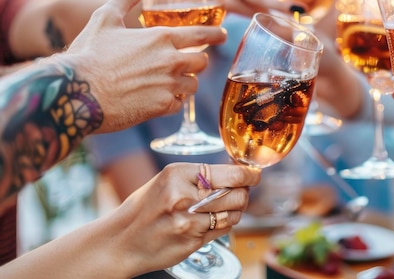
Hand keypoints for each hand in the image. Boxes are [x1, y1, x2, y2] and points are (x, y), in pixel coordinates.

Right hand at [0, 163, 260, 277]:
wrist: (122, 241)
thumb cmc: (146, 206)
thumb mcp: (168, 179)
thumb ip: (199, 174)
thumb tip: (236, 168)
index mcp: (178, 175)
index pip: (228, 173)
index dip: (248, 173)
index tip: (255, 173)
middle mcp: (184, 198)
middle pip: (237, 193)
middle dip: (246, 190)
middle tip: (244, 187)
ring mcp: (189, 222)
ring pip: (234, 213)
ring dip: (238, 207)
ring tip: (229, 202)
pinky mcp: (193, 242)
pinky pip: (224, 229)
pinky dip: (226, 221)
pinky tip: (216, 217)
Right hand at [55, 0, 226, 132]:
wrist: (74, 92)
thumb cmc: (88, 53)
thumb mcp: (104, 19)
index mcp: (161, 37)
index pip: (201, 35)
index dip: (215, 35)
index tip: (222, 36)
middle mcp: (171, 60)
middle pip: (202, 62)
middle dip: (196, 62)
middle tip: (187, 64)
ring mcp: (168, 85)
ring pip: (192, 85)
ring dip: (184, 83)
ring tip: (168, 82)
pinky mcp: (161, 107)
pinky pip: (178, 104)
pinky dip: (171, 101)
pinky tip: (157, 98)